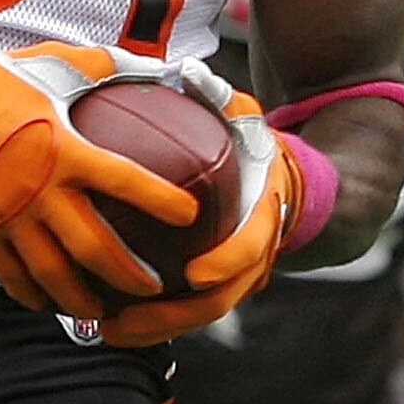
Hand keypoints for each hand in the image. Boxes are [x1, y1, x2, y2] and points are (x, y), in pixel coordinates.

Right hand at [0, 45, 199, 317]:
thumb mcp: (57, 65)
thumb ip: (107, 67)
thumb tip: (155, 65)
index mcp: (65, 150)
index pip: (125, 180)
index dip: (161, 201)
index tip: (190, 216)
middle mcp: (39, 191)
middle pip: (93, 249)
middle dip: (128, 278)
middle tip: (152, 291)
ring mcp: (6, 217)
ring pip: (51, 276)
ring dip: (81, 301)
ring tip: (101, 314)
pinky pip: (10, 276)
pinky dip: (32, 295)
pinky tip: (47, 305)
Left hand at [100, 63, 315, 349]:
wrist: (297, 192)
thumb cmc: (258, 148)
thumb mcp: (247, 118)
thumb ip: (220, 99)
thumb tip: (187, 73)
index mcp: (266, 214)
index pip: (251, 247)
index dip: (227, 263)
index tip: (195, 274)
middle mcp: (255, 256)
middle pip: (218, 301)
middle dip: (172, 318)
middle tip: (121, 321)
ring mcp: (238, 279)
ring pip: (200, 315)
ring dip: (156, 329)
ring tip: (106, 331)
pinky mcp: (219, 290)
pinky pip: (188, 312)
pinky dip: (155, 322)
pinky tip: (110, 321)